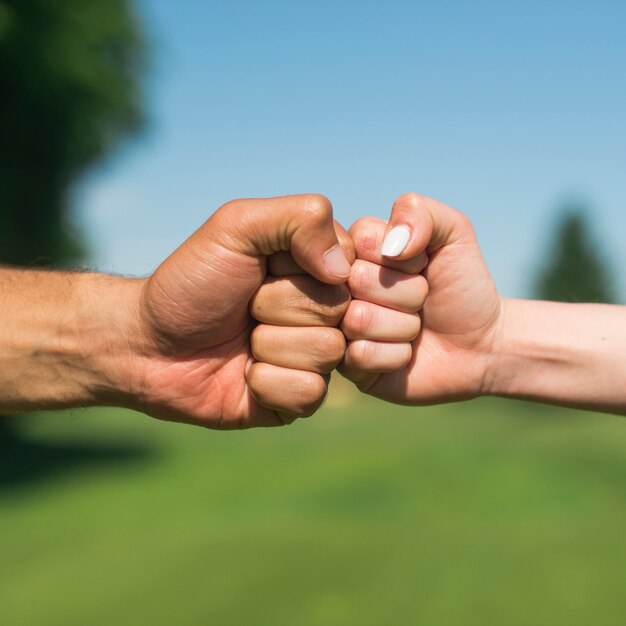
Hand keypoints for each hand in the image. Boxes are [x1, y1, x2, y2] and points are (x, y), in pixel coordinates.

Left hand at [134, 194, 352, 427]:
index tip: (263, 270)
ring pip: (327, 352)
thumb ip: (299, 218)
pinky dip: (266, 382)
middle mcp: (324, 311)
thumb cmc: (192, 281)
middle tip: (245, 307)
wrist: (148, 344)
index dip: (298, 272)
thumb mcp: (237, 227)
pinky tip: (244, 375)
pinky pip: (309, 392)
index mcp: (318, 268)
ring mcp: (314, 356)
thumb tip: (343, 268)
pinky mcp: (300, 397)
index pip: (348, 268)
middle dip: (275, 307)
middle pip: (338, 311)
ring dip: (269, 345)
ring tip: (244, 340)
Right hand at [339, 193, 501, 403]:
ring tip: (414, 328)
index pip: (360, 239)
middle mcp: (339, 287)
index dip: (402, 258)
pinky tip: (405, 353)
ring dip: (403, 326)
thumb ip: (420, 212)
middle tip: (420, 302)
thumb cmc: (462, 285)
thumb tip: (390, 242)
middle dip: (407, 293)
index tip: (420, 267)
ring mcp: (339, 326)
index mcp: (356, 251)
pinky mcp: (347, 365)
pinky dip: (397, 355)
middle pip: (358, 279)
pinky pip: (361, 355)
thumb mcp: (453, 234)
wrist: (481, 344)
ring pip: (359, 319)